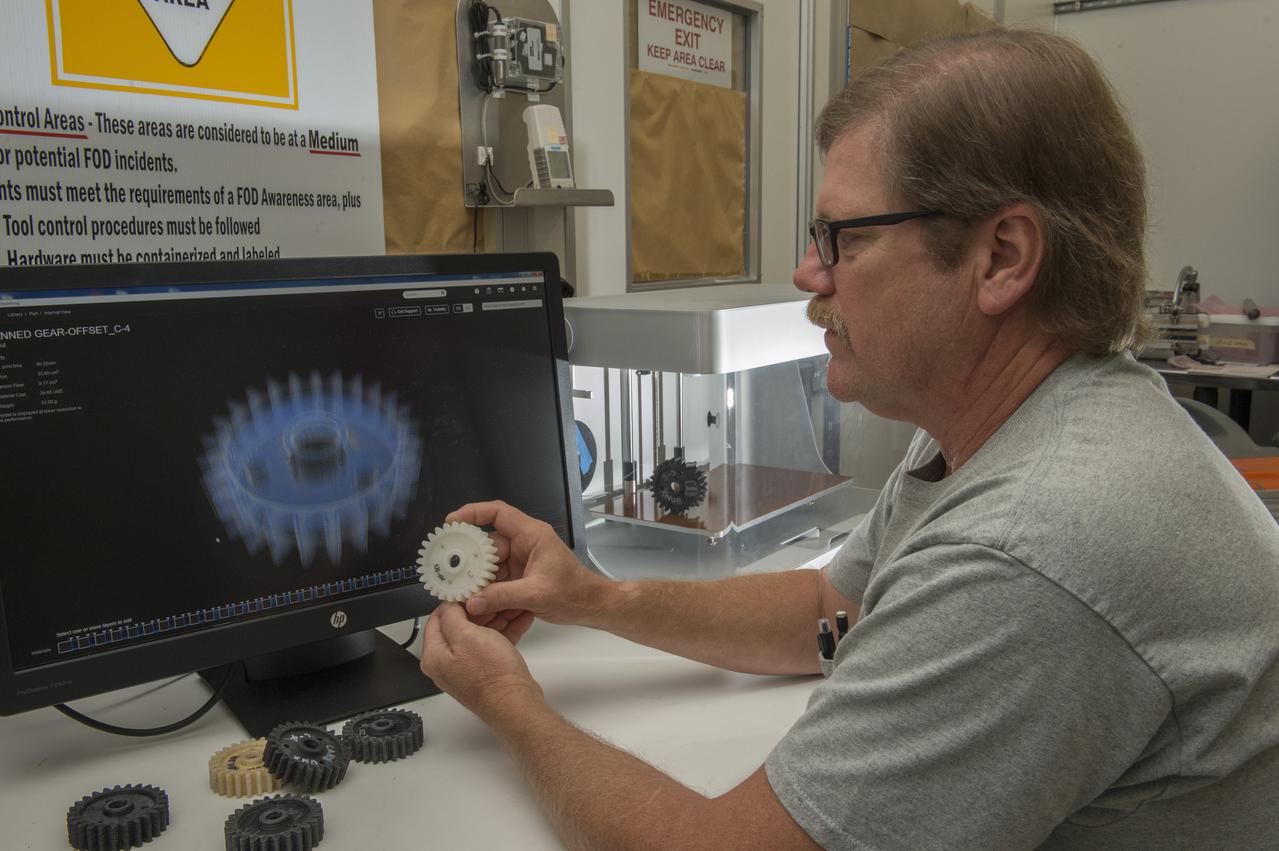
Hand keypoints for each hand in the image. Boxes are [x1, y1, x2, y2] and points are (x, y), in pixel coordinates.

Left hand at [419, 602, 542, 719]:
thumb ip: (452, 617)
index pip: (437, 618)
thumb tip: (448, 605)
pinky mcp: (484, 671)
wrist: (515, 704)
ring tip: (511, 604)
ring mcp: (466, 668)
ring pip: (478, 634)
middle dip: (479, 609)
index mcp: (435, 655)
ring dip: (495, 618)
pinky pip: (492, 645)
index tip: (470, 591)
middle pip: (458, 625)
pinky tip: (518, 620)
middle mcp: (447, 664)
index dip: (454, 601)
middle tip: (494, 597)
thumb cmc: (491, 676)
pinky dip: (504, 632)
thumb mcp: (467, 636)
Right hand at [447, 500, 608, 640]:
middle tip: (450, 568)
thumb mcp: (536, 594)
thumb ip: (502, 597)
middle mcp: (526, 543)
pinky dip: (488, 587)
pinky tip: (477, 599)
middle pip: (490, 542)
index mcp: (533, 535)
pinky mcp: (522, 574)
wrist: (592, 606)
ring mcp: (523, 559)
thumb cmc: (574, 593)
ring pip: (492, 562)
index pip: (499, 513)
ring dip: (479, 576)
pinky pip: (498, 576)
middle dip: (471, 556)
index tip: (452, 522)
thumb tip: (472, 602)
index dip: (473, 513)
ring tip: (461, 589)